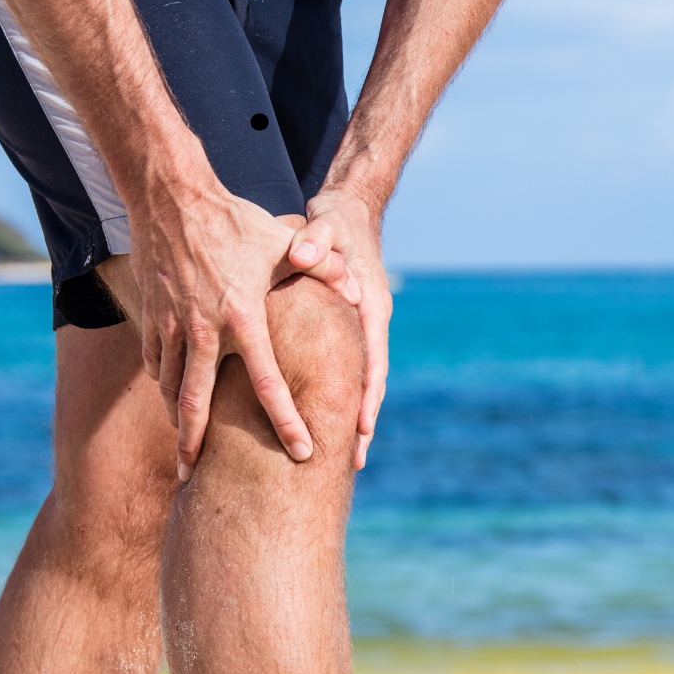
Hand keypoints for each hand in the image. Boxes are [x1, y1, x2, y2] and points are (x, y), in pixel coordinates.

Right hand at [129, 176, 352, 480]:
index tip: (302, 453)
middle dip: (194, 447)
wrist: (171, 197)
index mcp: (244, 320)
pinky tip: (170, 399)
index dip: (287, 422)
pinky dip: (162, 385)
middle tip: (192, 480)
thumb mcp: (282, 243)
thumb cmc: (234, 221)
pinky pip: (154, 364)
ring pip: (169, 388)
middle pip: (196, 405)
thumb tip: (358, 291)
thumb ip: (323, 270)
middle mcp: (205, 331)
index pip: (269, 384)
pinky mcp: (152, 317)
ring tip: (183, 448)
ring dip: (176, 420)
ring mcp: (172, 326)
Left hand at [288, 189, 391, 469]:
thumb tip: (300, 256)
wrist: (348, 211)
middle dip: (363, 420)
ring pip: (359, 378)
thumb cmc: (336, 220)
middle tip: (355, 462)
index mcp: (370, 305)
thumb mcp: (325, 224)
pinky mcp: (346, 329)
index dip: (367, 394)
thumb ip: (313, 241)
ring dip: (352, 414)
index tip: (361, 427)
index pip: (372, 357)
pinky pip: (344, 367)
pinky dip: (338, 393)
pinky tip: (322, 419)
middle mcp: (369, 322)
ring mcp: (359, 328)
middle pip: (370, 379)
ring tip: (344, 457)